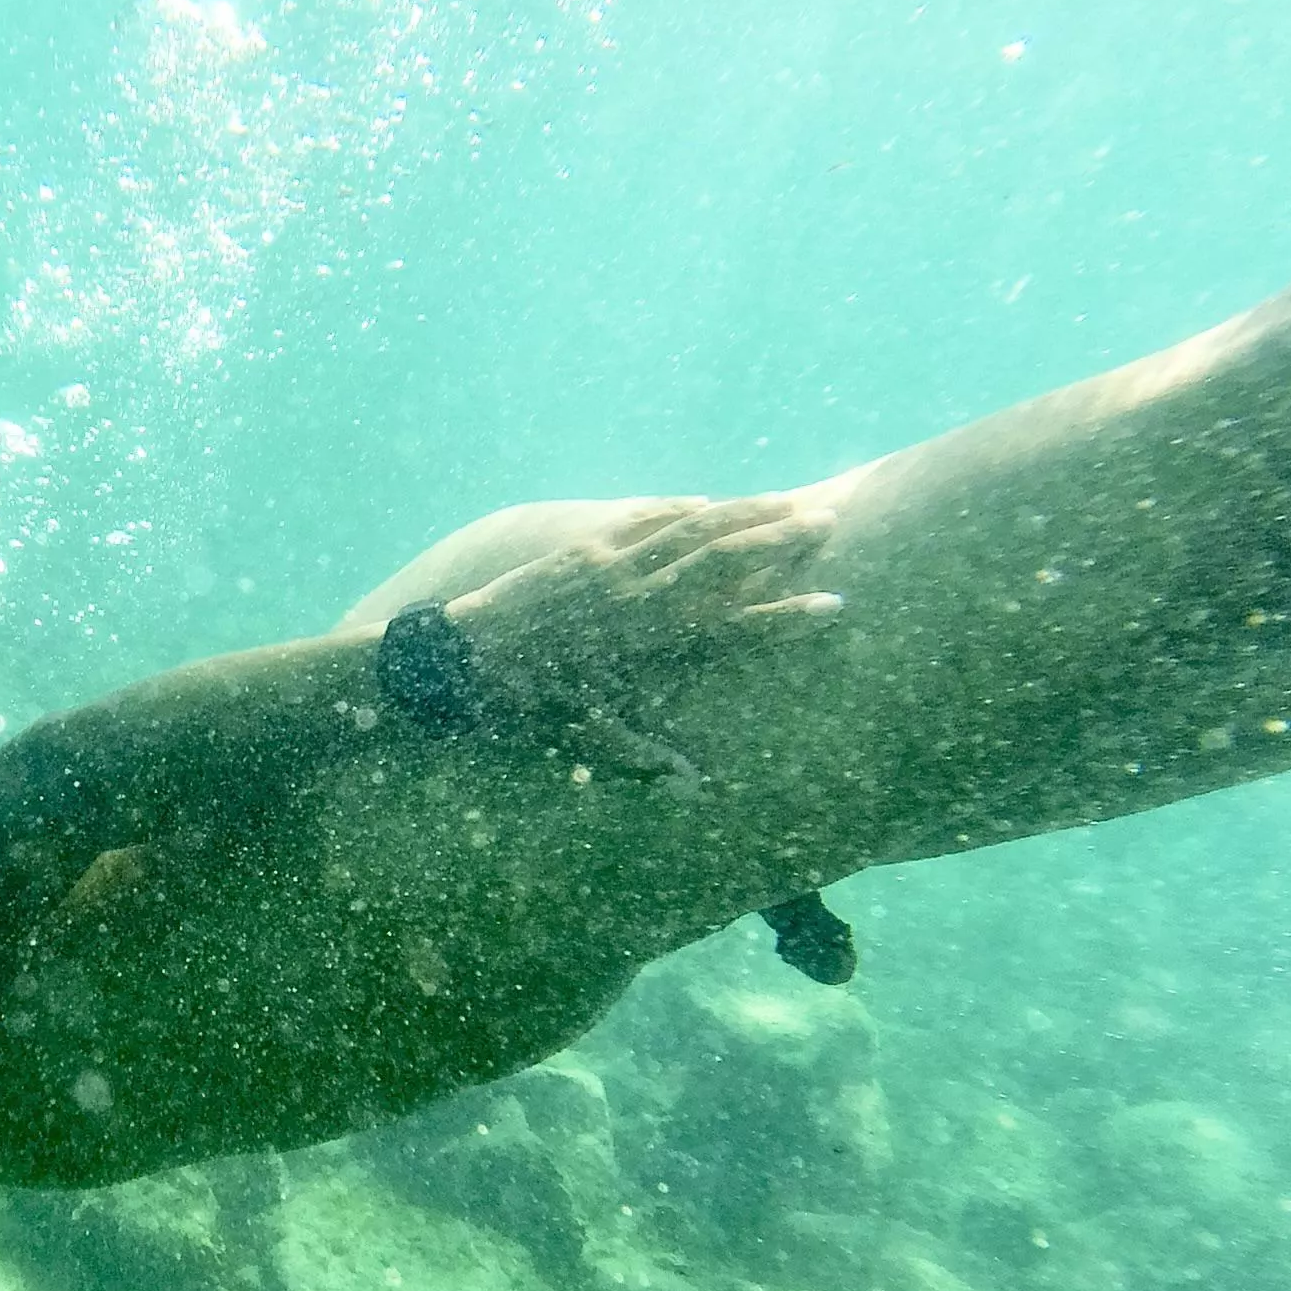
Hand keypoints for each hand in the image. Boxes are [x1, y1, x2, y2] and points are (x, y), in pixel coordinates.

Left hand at [441, 492, 837, 774]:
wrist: (456, 664)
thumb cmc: (525, 711)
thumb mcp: (586, 739)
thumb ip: (645, 757)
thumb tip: (697, 788)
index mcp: (646, 647)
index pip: (733, 628)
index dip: (787, 618)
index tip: (834, 607)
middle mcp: (635, 598)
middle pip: (721, 559)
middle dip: (778, 539)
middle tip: (828, 522)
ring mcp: (608, 566)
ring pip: (688, 529)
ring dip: (741, 513)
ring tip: (786, 502)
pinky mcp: (580, 550)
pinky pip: (639, 522)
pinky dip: (676, 511)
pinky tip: (703, 503)